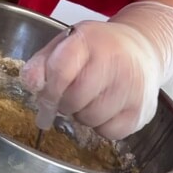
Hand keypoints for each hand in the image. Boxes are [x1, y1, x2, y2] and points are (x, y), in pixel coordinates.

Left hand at [20, 1, 172, 139]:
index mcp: (89, 40)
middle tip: (71, 94)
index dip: (48, 89)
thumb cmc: (98, 48)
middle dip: (65, 102)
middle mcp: (115, 61)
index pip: (60, 71)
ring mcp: (132, 87)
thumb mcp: (66, 43)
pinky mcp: (141, 111)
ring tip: (91, 98)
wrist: (143, 49)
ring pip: (90, 119)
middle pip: (74, 100)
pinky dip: (102, 126)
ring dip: (83, 115)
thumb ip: (43, 62)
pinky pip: (109, 133)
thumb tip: (30, 84)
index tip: (45, 95)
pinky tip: (107, 108)